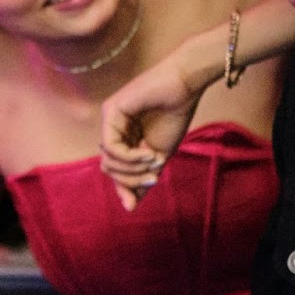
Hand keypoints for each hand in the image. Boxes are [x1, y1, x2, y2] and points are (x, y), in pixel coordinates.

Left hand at [99, 54, 201, 210]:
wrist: (185, 86)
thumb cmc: (175, 115)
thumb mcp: (158, 156)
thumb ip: (143, 179)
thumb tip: (129, 208)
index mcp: (123, 138)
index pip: (114, 171)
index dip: (126, 187)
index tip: (145, 192)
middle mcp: (111, 129)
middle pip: (109, 169)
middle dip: (131, 179)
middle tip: (154, 176)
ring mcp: (108, 119)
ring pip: (108, 161)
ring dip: (133, 168)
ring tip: (155, 160)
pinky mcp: (110, 112)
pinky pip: (112, 148)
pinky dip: (130, 157)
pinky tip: (149, 153)